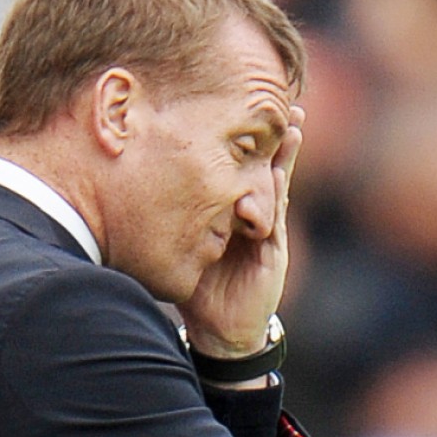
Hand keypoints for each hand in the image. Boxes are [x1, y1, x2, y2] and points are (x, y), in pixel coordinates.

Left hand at [177, 105, 304, 356]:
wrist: (221, 329)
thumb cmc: (202, 287)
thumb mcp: (188, 247)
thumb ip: (180, 224)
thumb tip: (143, 192)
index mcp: (237, 214)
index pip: (248, 170)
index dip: (252, 143)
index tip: (249, 110)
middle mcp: (258, 218)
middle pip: (271, 171)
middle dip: (280, 140)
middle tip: (288, 107)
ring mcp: (269, 234)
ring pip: (279, 188)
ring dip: (286, 159)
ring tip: (292, 129)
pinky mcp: (272, 252)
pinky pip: (275, 218)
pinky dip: (275, 195)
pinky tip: (275, 174)